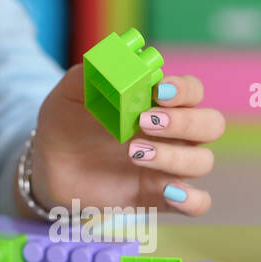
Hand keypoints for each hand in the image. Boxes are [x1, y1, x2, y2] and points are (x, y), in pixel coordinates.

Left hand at [30, 66, 223, 215]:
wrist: (49, 164)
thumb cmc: (66, 122)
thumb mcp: (69, 94)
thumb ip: (88, 75)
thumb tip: (108, 58)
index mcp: (157, 103)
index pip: (192, 91)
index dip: (184, 90)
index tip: (159, 92)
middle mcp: (172, 133)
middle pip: (210, 124)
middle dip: (185, 122)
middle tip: (144, 123)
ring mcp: (169, 165)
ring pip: (202, 161)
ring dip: (174, 157)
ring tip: (133, 153)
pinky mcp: (160, 196)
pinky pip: (198, 203)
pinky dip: (192, 199)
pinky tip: (170, 191)